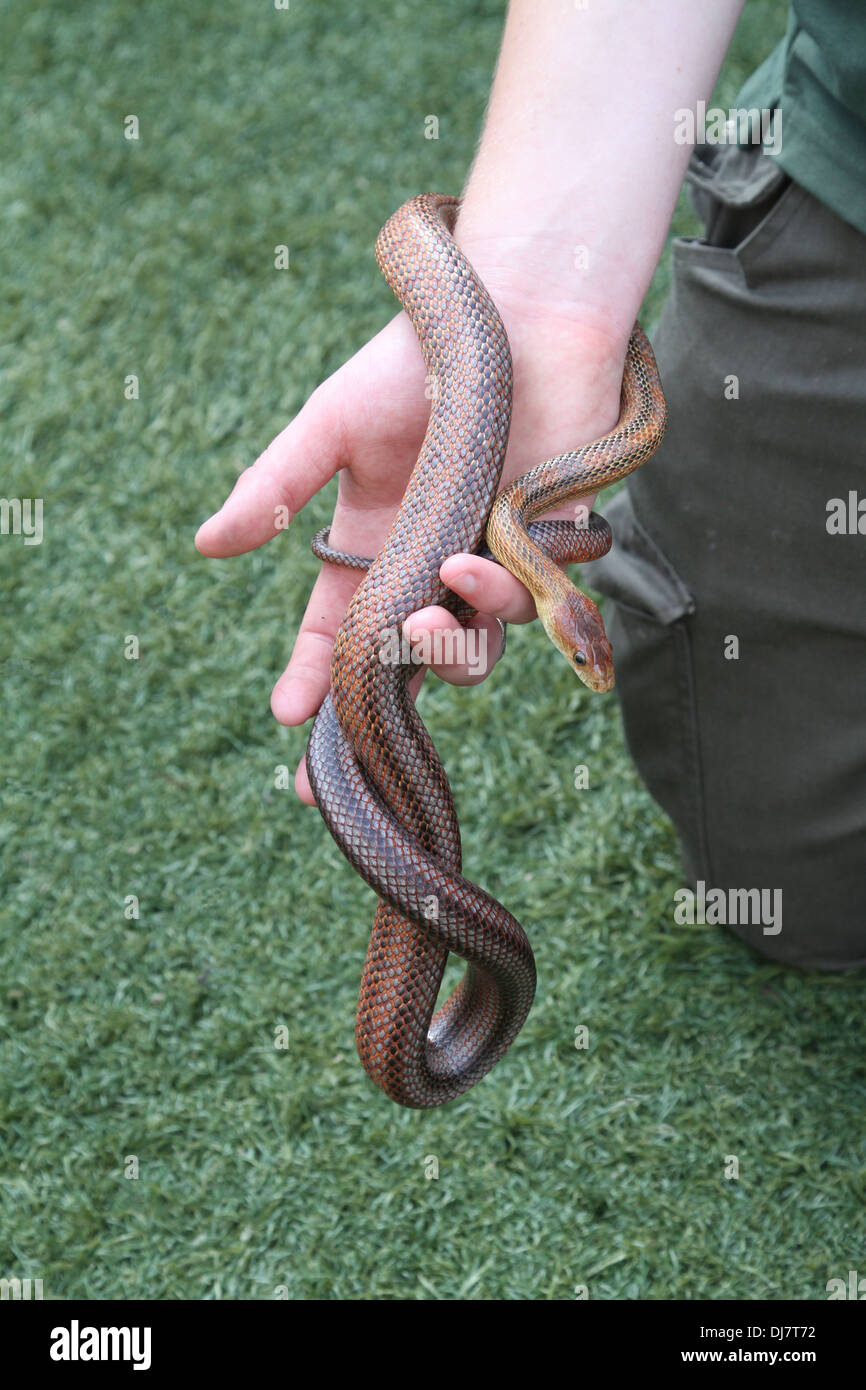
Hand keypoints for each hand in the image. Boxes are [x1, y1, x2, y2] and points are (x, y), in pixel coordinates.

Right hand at [196, 272, 626, 804]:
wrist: (514, 314)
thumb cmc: (417, 364)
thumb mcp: (331, 426)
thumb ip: (275, 489)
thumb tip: (205, 546)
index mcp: (375, 547)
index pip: (340, 634)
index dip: (315, 681)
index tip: (289, 720)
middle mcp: (430, 569)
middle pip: (404, 665)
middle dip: (376, 712)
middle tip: (351, 731)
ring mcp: (491, 565)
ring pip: (471, 651)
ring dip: (445, 648)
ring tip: (428, 613)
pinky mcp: (549, 553)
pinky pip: (526, 609)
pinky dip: (496, 597)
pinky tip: (470, 562)